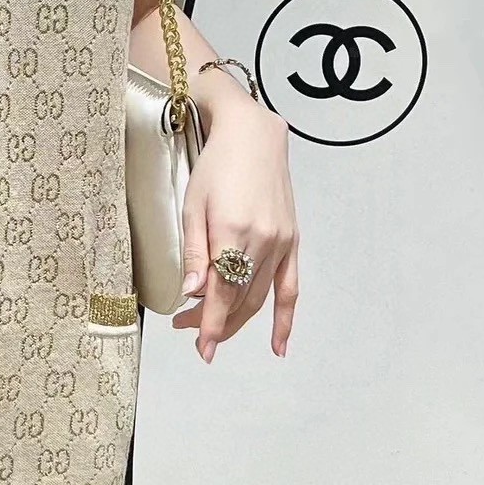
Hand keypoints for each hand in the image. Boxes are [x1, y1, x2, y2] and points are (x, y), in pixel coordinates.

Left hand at [170, 100, 299, 362]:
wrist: (253, 137)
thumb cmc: (216, 166)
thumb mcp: (192, 205)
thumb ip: (193, 251)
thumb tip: (191, 290)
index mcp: (232, 231)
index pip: (221, 292)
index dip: (209, 323)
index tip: (199, 346)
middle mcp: (262, 241)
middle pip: (239, 299)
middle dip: (215, 323)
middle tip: (191, 334)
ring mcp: (281, 242)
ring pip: (260, 297)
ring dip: (237, 321)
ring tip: (212, 332)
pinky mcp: (292, 240)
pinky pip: (291, 288)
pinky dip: (285, 318)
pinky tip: (278, 344)